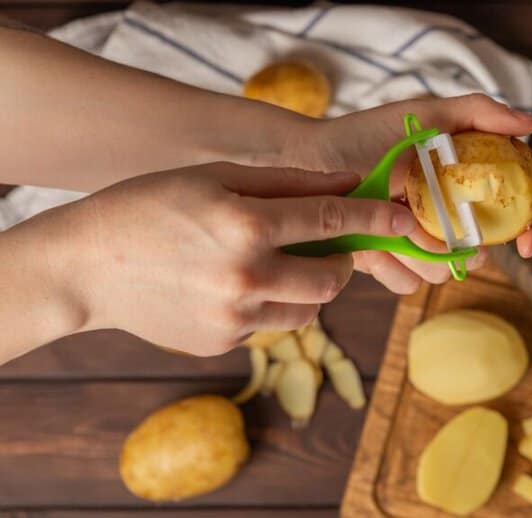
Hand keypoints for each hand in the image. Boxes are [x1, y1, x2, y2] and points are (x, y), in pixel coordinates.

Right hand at [29, 163, 415, 355]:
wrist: (86, 265)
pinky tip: (230, 286)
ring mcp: (234, 317)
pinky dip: (268, 304)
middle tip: (326, 248)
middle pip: (332, 279)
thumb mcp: (216, 175)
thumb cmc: (151, 205)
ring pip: (308, 308)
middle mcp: (246, 276)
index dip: (376, 220)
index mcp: (245, 224)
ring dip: (308, 286)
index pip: (333, 221)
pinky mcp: (223, 343)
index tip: (407, 223)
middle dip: (341, 262)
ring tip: (273, 264)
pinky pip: (270, 324)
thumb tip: (350, 185)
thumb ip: (289, 182)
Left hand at [278, 94, 531, 293]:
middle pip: (482, 252)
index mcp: (468, 179)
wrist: (307, 165)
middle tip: (423, 222)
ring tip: (386, 222)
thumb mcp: (425, 115)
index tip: (527, 246)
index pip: (524, 206)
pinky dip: (391, 266)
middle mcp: (450, 213)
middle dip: (457, 246)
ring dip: (415, 254)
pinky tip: (369, 244)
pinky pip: (408, 283)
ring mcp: (421, 240)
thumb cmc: (364, 135)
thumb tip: (530, 123)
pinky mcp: (392, 261)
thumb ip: (478, 112)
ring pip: (443, 272)